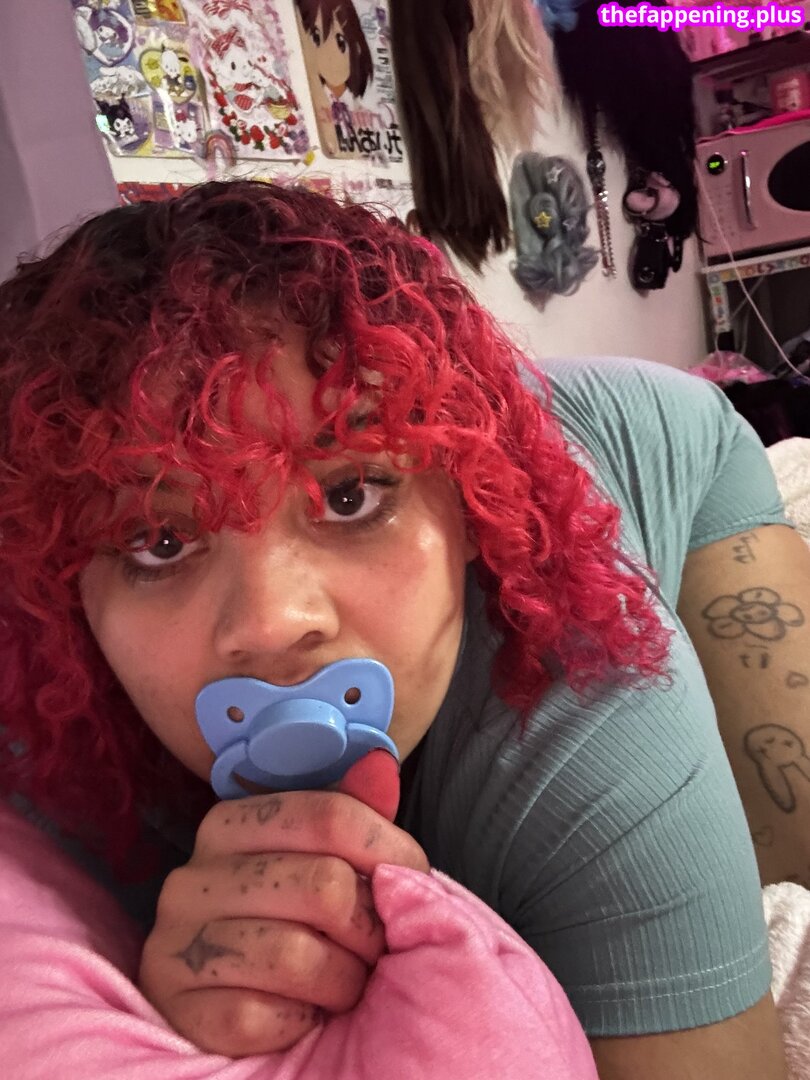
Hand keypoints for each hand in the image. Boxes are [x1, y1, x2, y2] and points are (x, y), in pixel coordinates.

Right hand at [139, 751, 426, 1056]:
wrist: (230, 1003)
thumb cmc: (290, 921)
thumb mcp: (319, 858)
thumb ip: (353, 814)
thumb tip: (380, 765)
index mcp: (231, 824)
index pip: (330, 816)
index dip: (389, 850)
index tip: (414, 880)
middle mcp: (194, 875)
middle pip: (324, 885)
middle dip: (369, 928)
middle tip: (375, 949)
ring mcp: (176, 941)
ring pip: (295, 955)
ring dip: (341, 981)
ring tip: (343, 986)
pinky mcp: (178, 1007)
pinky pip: (259, 1016)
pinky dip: (298, 1022)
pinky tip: (300, 1014)